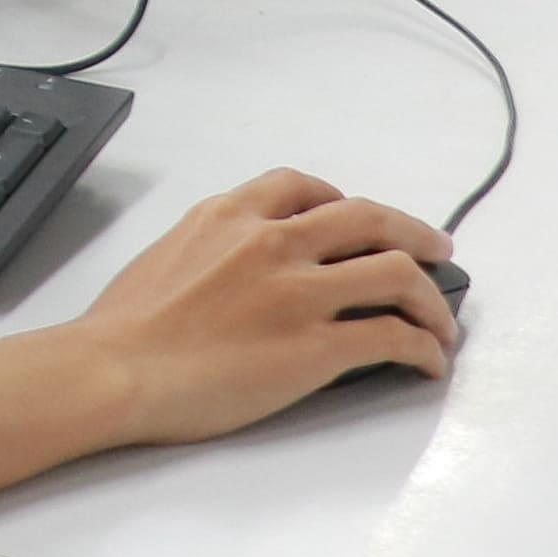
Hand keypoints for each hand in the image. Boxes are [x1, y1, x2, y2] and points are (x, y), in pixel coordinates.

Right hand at [0, 171, 453, 511]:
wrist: (114, 369)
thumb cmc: (123, 328)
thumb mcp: (166, 254)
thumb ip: (212, 247)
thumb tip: (236, 268)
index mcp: (231, 215)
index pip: (304, 187)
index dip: (345, 202)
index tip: (361, 219)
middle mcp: (273, 242)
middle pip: (370, 219)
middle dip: (414, 235)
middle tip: (437, 251)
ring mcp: (300, 293)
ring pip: (397, 275)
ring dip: (432, 298)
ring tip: (443, 321)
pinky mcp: (317, 346)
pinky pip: (392, 338)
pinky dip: (423, 349)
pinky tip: (427, 363)